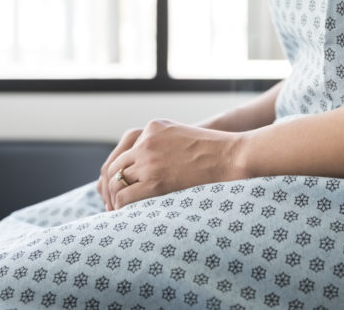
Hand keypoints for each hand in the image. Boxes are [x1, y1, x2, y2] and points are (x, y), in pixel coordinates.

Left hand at [98, 119, 245, 210]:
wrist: (232, 156)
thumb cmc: (214, 152)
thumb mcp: (182, 136)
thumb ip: (162, 145)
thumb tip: (150, 171)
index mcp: (152, 127)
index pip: (121, 153)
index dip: (116, 174)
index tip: (117, 189)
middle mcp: (145, 140)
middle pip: (114, 168)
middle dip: (112, 188)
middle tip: (113, 206)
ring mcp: (148, 158)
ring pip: (116, 182)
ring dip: (116, 199)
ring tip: (121, 213)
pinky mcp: (155, 179)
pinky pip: (125, 196)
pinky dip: (122, 207)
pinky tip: (128, 215)